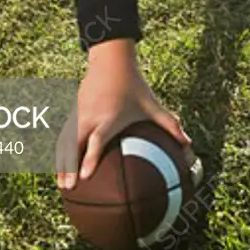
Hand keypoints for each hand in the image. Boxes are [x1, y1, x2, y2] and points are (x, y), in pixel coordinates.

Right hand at [56, 41, 190, 190]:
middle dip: (69, 166)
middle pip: (75, 144)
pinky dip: (61, 151)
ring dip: (61, 163)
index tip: (85, 176)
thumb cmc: (133, 85)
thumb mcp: (151, 104)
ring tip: (61, 185)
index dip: (90, 158)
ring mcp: (80, 115)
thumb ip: (169, 124)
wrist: (111, 61)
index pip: (97, 140)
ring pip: (66, 141)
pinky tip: (60, 167)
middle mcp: (91, 117)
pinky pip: (65, 135)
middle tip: (68, 188)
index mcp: (109, 117)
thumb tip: (189, 143)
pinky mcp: (74, 113)